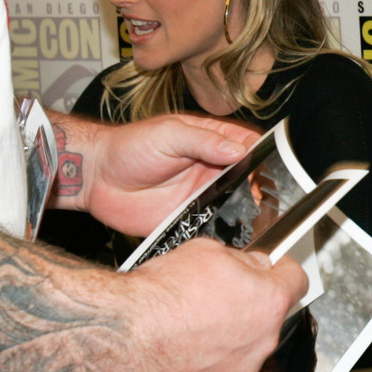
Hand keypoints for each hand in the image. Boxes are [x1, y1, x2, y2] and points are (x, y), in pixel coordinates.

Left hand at [68, 114, 259, 234]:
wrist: (96, 179)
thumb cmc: (127, 147)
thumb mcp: (167, 134)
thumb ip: (203, 141)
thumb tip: (239, 150)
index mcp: (211, 141)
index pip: (250, 145)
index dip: (266, 155)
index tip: (276, 167)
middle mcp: (212, 169)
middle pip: (250, 178)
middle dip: (263, 188)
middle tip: (271, 199)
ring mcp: (202, 195)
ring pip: (237, 204)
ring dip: (248, 211)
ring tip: (260, 220)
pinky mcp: (189, 219)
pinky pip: (214, 226)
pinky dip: (225, 232)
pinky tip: (233, 236)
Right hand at [116, 237, 308, 371]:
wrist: (123, 335)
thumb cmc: (159, 295)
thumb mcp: (207, 252)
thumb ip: (242, 261)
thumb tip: (251, 265)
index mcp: (268, 301)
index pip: (296, 281)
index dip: (283, 273)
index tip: (276, 272)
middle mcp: (262, 340)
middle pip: (268, 318)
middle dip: (248, 307)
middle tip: (216, 299)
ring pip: (244, 350)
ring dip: (227, 339)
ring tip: (192, 327)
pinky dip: (207, 365)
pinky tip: (182, 350)